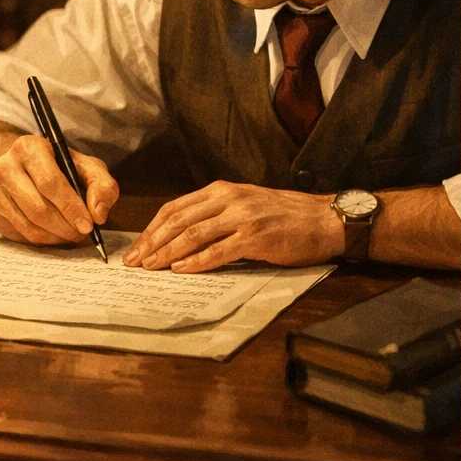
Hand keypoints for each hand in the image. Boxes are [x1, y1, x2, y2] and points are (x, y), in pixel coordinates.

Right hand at [0, 135, 118, 245]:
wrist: (27, 167)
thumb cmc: (63, 167)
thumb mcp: (88, 167)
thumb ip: (102, 185)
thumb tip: (98, 214)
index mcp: (28, 147)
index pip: (49, 182)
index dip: (70, 207)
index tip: (88, 224)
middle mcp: (4, 167)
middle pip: (37, 208)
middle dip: (64, 226)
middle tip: (82, 233)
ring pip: (28, 225)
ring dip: (55, 236)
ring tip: (72, 234)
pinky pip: (20, 234)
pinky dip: (43, 240)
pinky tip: (56, 234)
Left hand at [122, 181, 343, 272]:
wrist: (324, 220)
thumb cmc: (288, 216)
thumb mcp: (248, 204)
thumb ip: (218, 214)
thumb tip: (184, 237)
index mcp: (224, 190)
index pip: (177, 207)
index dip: (153, 228)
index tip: (138, 247)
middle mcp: (230, 199)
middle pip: (179, 220)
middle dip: (153, 242)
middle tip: (136, 262)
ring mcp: (243, 217)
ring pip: (193, 234)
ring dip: (168, 253)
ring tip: (152, 267)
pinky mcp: (256, 237)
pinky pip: (218, 251)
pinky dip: (197, 262)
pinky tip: (181, 270)